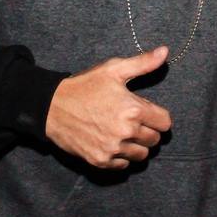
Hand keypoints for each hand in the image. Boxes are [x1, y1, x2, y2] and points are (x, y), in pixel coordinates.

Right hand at [45, 46, 172, 169]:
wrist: (52, 107)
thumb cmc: (84, 86)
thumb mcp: (113, 69)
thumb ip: (143, 63)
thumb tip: (165, 51)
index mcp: (133, 110)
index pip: (165, 123)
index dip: (158, 117)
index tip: (148, 113)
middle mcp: (126, 132)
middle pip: (154, 140)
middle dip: (148, 130)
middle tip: (134, 122)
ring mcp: (113, 148)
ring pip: (142, 155)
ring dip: (137, 145)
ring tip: (125, 133)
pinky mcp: (100, 161)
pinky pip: (124, 165)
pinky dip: (122, 157)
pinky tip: (113, 143)